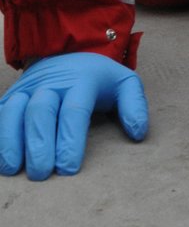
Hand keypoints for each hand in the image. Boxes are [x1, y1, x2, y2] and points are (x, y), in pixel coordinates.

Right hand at [0, 53, 147, 179]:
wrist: (67, 53)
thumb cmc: (97, 78)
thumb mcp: (123, 83)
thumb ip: (134, 105)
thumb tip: (138, 133)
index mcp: (81, 79)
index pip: (74, 110)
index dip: (70, 139)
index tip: (69, 168)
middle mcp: (51, 82)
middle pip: (40, 110)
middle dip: (39, 143)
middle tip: (42, 173)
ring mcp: (27, 88)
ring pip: (13, 109)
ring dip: (11, 139)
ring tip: (13, 169)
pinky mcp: (11, 96)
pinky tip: (0, 157)